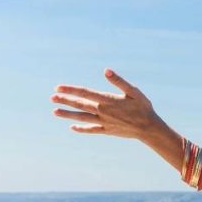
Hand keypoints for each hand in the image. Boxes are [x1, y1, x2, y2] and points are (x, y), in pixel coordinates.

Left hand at [51, 69, 165, 140]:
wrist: (149, 128)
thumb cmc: (143, 107)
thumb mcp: (134, 91)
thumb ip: (119, 81)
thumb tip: (106, 70)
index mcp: (108, 100)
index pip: (85, 93)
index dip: (71, 90)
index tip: (58, 88)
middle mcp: (103, 112)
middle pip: (80, 105)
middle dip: (65, 101)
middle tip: (52, 98)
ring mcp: (104, 122)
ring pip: (82, 118)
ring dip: (68, 115)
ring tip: (55, 112)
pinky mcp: (107, 131)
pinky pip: (91, 130)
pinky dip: (81, 129)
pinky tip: (72, 127)